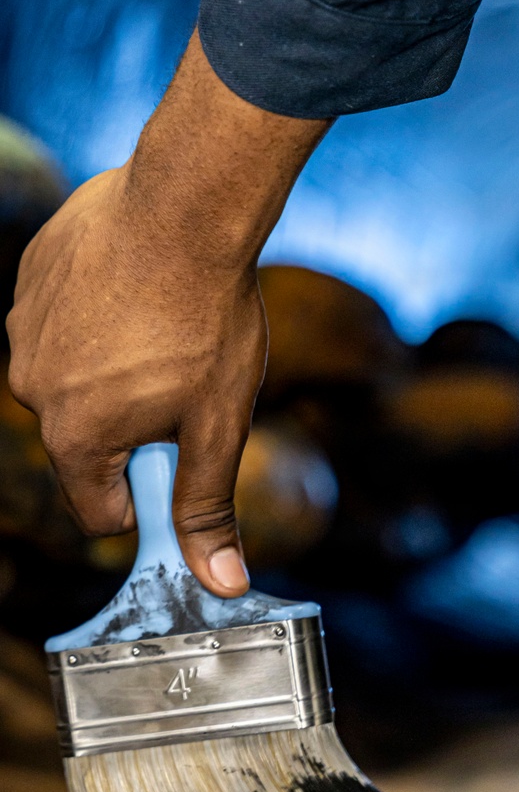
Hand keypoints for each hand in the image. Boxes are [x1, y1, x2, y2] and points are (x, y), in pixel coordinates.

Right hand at [6, 31, 330, 595]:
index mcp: (76, 437)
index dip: (148, 499)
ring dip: (115, 372)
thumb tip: (221, 584)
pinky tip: (138, 295)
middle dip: (135, 428)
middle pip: (89, 443)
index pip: (101, 510)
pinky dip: (98, 320)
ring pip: (76, 380)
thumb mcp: (219, 428)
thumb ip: (208, 509)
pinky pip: (64, 323)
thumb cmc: (207, 322)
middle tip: (183, 380)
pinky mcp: (30, 281)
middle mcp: (33, 389)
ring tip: (163, 332)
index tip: (180, 462)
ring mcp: (24, 330)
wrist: (185, 207)